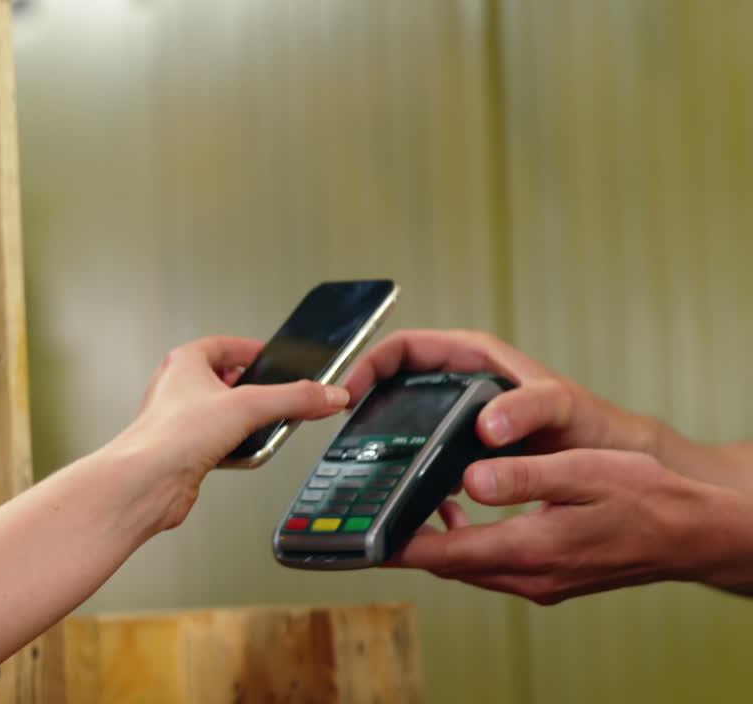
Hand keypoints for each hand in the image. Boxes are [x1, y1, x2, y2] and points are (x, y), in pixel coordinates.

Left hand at [107, 335, 349, 531]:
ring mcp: (179, 420)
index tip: (274, 358)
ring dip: (244, 422)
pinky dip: (235, 448)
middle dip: (253, 390)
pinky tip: (243, 455)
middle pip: (226, 380)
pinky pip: (217, 442)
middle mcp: (177, 388)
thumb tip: (327, 394)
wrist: (147, 482)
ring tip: (260, 428)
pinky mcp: (184, 450)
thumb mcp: (249, 407)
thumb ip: (295, 399)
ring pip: (222, 413)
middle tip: (274, 395)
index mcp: (185, 362)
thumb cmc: (171, 437)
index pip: (226, 344)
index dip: (253, 350)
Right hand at [344, 330, 658, 456]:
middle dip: (367, 409)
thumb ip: (527, 409)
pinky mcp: (461, 451)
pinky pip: (423, 457)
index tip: (350, 392)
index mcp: (471, 358)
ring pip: (404, 426)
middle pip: (392, 387)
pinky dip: (415, 477)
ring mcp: (456, 419)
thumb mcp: (559, 407)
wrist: (610, 460)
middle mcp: (457, 385)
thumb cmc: (588, 422)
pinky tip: (422, 504)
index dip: (369, 364)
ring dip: (387, 448)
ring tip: (373, 472)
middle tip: (349, 439)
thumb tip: (488, 426)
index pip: (402, 347)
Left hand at [390, 449, 752, 602]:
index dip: (396, 546)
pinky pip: (493, 565)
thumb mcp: (582, 473)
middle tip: (372, 520)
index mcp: (529, 550)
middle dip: (407, 544)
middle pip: (447, 564)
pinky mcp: (550, 579)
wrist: (695, 534)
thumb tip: (470, 480)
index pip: (442, 553)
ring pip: (469, 566)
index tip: (360, 538)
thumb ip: (522, 476)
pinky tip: (467, 515)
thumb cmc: (646, 499)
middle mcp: (529, 575)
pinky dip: (469, 544)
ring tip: (411, 509)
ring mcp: (540, 582)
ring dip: (438, 543)